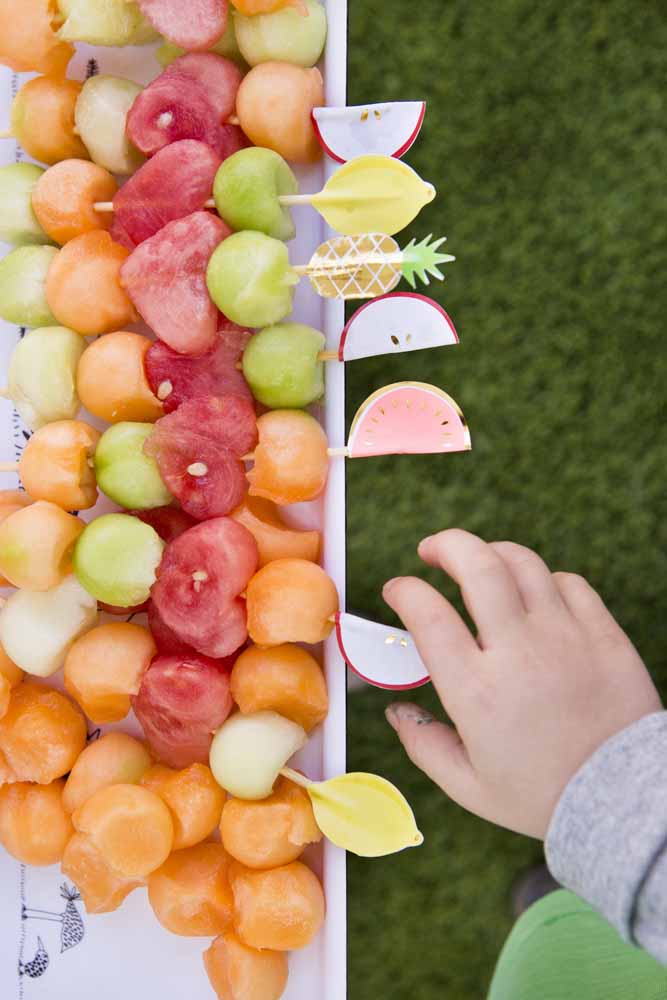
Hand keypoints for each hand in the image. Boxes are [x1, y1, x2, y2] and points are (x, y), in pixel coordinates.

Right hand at [383, 530, 661, 838]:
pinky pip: (569, 583)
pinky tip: (533, 594)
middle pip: (477, 564)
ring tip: (480, 562)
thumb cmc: (544, 797)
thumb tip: (396, 710)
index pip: (428, 614)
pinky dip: (543, 580)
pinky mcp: (604, 635)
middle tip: (431, 550)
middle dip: (445, 545)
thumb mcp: (470, 786)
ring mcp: (566, 637)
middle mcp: (519, 652)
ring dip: (491, 552)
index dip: (404, 590)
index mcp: (477, 690)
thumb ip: (425, 745)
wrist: (624, 802)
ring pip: (523, 563)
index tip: (396, 590)